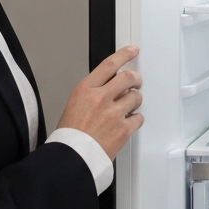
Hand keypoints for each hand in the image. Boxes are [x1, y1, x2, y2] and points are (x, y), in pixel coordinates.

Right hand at [57, 45, 143, 159]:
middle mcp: (100, 98)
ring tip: (127, 107)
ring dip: (135, 101)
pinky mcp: (124, 128)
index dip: (123, 55)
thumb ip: (92, 93)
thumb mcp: (74, 105)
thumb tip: (110, 87)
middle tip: (136, 82)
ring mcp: (114, 113)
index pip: (108, 65)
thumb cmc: (69, 136)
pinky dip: (135, 120)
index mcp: (85, 90)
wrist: (70, 158)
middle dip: (135, 79)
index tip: (132, 50)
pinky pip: (139, 117)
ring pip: (136, 97)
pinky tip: (127, 123)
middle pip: (128, 77)